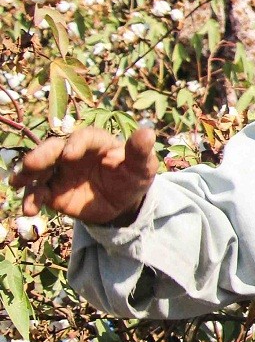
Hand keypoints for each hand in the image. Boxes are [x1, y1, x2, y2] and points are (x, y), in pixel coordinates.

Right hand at [11, 126, 158, 225]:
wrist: (123, 203)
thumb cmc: (133, 177)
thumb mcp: (142, 167)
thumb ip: (140, 151)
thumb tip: (148, 132)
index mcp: (96, 142)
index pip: (84, 137)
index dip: (76, 144)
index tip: (70, 155)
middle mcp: (73, 153)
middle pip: (54, 149)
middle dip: (42, 155)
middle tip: (32, 164)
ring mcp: (61, 171)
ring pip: (40, 169)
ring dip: (27, 175)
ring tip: (18, 184)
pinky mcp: (53, 191)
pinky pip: (38, 192)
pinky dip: (31, 199)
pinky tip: (30, 209)